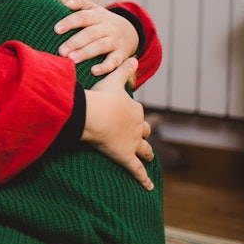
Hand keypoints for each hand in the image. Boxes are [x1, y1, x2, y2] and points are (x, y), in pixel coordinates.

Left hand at [55, 0, 138, 76]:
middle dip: (75, 42)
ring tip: (72, 59)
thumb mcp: (95, 9)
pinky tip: (94, 71)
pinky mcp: (122, 54)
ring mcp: (115, 41)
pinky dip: (105, 67)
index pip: (83, 17)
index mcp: (98, 16)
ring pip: (100, 46)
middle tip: (61, 51)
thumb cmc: (103, 21)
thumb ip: (80, 3)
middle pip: (90, 33)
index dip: (70, 22)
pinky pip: (114, 61)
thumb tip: (66, 1)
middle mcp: (107, 28)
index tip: (56, 29)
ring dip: (86, 53)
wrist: (131, 31)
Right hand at [81, 58, 153, 189]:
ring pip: (144, 149)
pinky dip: (143, 178)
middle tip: (141, 134)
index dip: (131, 112)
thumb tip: (135, 58)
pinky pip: (136, 170)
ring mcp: (132, 143)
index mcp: (134, 109)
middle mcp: (137, 127)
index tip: (125, 111)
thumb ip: (124, 70)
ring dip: (147, 152)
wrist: (93, 115)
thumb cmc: (101, 97)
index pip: (136, 111)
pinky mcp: (125, 157)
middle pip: (144, 130)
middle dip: (144, 132)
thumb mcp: (113, 80)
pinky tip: (149, 186)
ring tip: (149, 156)